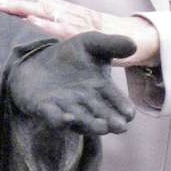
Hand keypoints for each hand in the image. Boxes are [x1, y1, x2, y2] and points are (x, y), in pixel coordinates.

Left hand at [0, 0, 159, 66]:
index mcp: (54, 8)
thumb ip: (45, 24)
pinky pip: (63, 29)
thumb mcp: (65, 27)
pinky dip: (46, 25)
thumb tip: (18, 26)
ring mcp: (72, 20)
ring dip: (16, 6)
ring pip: (40, 9)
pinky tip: (30, 22)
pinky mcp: (84, 34)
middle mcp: (60, 9)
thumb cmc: (94, 36)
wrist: (131, 39)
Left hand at [6, 33, 136, 136]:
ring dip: (90, 124)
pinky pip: (53, 117)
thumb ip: (111, 44)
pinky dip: (60, 120)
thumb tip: (134, 45)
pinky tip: (68, 118)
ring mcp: (66, 108)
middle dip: (111, 122)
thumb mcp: (92, 44)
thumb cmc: (70, 54)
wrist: (37, 59)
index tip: (129, 113)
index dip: (123, 107)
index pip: (116, 102)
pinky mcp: (44, 109)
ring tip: (102, 127)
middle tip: (120, 127)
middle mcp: (86, 104)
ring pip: (80, 120)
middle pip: (101, 116)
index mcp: (101, 90)